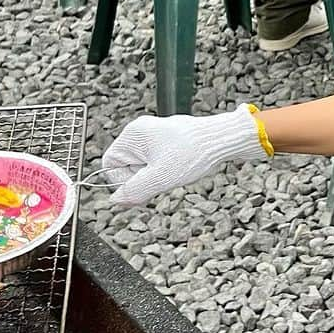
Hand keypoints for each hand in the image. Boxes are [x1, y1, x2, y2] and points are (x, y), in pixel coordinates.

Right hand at [102, 105, 269, 205]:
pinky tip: (180, 168)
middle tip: (162, 178)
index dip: (122, 181)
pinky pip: (158, 161)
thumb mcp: (159, 178)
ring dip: (156, 175)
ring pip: (144, 166)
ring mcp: (155, 135)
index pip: (110, 164)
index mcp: (133, 135)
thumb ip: (134, 191)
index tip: (141, 187)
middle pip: (127, 166)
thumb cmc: (193, 152)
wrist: (223, 139)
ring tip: (174, 171)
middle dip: (142, 178)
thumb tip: (115, 200)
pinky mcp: (169, 140)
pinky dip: (167, 169)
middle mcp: (141, 132)